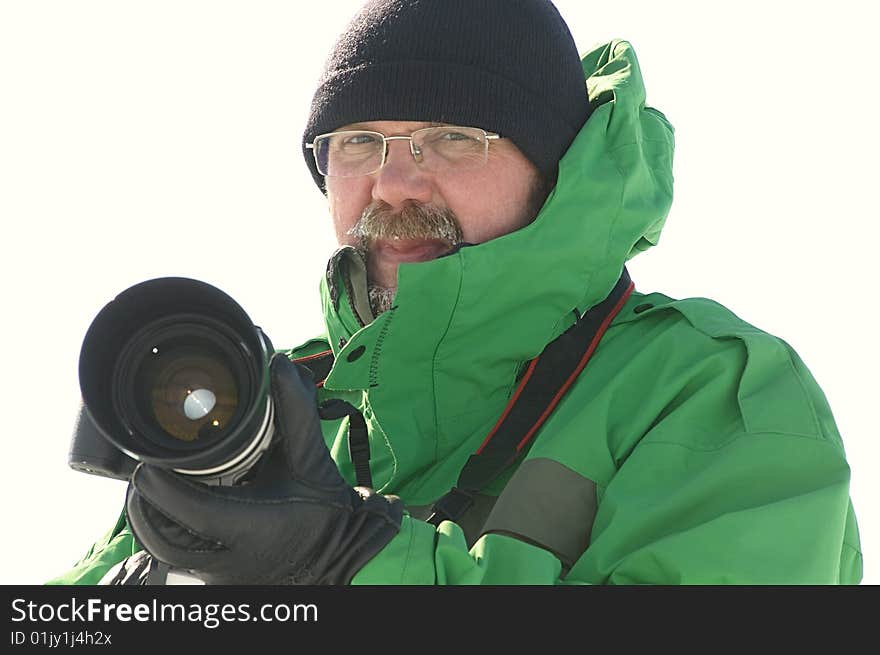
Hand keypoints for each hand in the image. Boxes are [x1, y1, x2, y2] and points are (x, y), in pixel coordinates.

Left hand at [125, 354, 401, 584]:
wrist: (342, 553)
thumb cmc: (326, 511)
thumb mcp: (312, 460)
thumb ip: (295, 412)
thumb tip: (282, 366)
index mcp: (254, 527)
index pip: (194, 511)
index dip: (163, 488)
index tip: (145, 466)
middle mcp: (232, 559)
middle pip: (163, 539)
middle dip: (145, 505)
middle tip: (143, 474)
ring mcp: (222, 575)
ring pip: (165, 552)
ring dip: (153, 519)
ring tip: (152, 488)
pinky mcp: (218, 581)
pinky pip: (178, 560)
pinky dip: (169, 533)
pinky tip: (173, 511)